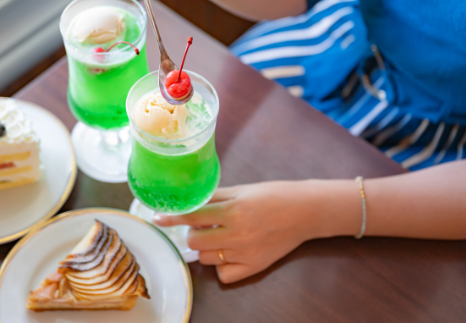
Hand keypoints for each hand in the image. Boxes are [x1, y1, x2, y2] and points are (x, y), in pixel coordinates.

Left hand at [155, 181, 356, 283]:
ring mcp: (246, 254)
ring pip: (207, 259)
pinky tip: (230, 252)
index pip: (193, 216)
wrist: (305, 211)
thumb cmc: (274, 195)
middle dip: (193, 233)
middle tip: (204, 226)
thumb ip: (215, 197)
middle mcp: (238, 234)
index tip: (159, 217)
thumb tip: (190, 200)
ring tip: (221, 236)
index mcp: (234, 211)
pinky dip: (222, 265)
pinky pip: (224, 275)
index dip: (173, 217)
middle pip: (195, 242)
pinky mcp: (254, 267)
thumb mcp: (242, 190)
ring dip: (207, 248)